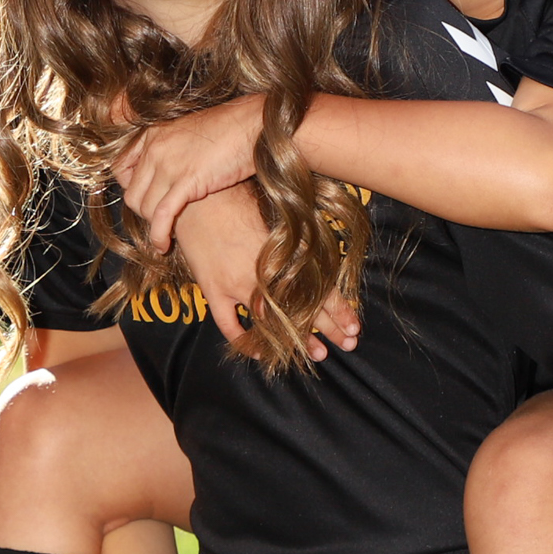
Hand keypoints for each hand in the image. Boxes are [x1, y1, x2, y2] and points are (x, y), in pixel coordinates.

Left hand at [116, 96, 264, 250]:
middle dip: (144, 213)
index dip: (131, 189)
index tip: (145, 201)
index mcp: (154, 134)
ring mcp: (169, 164)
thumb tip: (169, 172)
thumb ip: (172, 150)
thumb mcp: (190, 133)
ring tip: (167, 232)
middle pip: (132, 193)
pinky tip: (164, 245)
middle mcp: (155, 147)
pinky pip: (161, 215)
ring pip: (144, 207)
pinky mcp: (186, 181)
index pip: (121, 168)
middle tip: (161, 221)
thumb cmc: (231, 130)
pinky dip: (159, 234)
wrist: (255, 125)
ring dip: (153, 225)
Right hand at [176, 187, 358, 358]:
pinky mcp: (213, 290)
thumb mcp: (275, 220)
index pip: (320, 289)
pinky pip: (228, 325)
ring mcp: (237, 286)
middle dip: (329, 328)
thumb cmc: (238, 201)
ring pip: (271, 323)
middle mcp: (264, 276)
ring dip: (298, 340)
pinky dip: (243, 341)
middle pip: (303, 309)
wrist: (198, 199)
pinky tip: (259, 353)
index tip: (354, 326)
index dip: (340, 309)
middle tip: (348, 345)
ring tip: (318, 354)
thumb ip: (296, 244)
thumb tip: (320, 260)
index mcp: (282, 256)